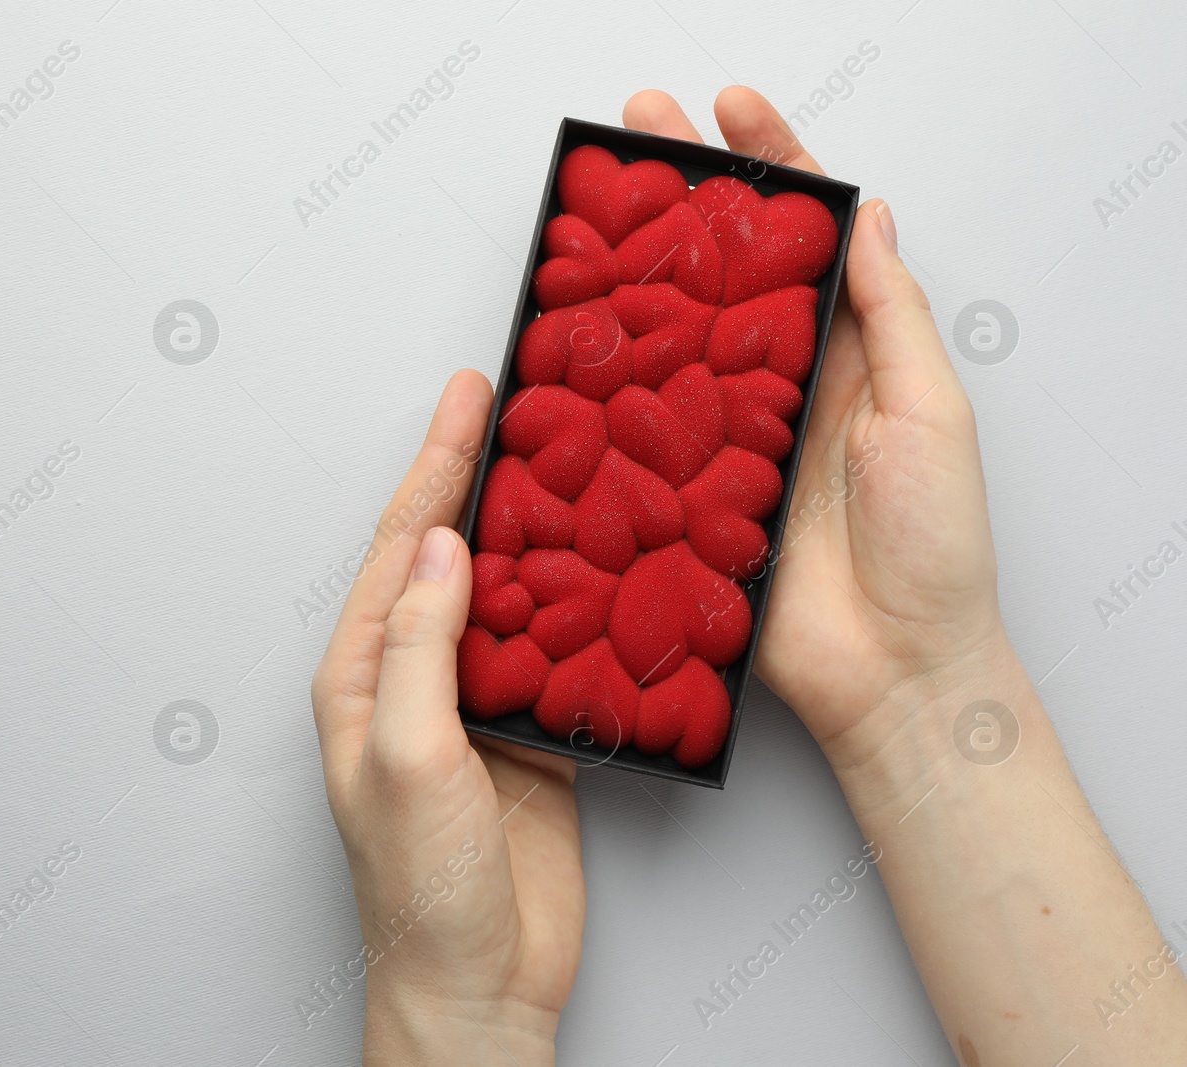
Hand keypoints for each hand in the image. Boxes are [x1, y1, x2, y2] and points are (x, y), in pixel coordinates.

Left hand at [311, 371, 582, 1065]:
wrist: (479, 981)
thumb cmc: (420, 889)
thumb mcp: (407, 757)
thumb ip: (422, 648)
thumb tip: (445, 549)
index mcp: (364, 674)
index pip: (404, 545)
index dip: (436, 464)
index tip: (470, 396)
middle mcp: (415, 677)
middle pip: (456, 552)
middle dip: (486, 475)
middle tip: (528, 401)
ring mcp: (477, 703)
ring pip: (512, 591)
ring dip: (542, 529)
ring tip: (577, 458)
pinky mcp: (533, 733)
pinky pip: (558, 646)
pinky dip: (585, 600)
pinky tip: (609, 562)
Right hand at [622, 88, 1012, 765]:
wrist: (890, 669)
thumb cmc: (933, 548)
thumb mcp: (931, 413)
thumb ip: (891, 315)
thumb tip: (867, 217)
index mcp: (847, 353)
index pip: (804, 238)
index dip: (768, 168)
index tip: (729, 110)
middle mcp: (778, 384)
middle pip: (722, 268)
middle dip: (680, 194)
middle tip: (636, 130)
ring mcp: (725, 436)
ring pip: (672, 336)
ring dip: (634, 272)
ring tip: (593, 212)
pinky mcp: (686, 490)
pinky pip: (640, 426)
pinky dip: (607, 382)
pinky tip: (576, 336)